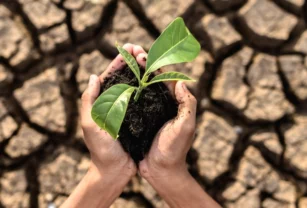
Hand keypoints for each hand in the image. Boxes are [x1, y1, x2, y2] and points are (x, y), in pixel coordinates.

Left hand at [80, 44, 144, 178]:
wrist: (115, 170)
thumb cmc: (101, 150)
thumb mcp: (91, 125)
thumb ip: (89, 101)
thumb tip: (94, 76)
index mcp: (101, 102)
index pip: (109, 76)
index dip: (119, 61)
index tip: (128, 48)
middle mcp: (115, 103)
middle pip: (124, 78)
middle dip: (132, 62)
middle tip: (141, 49)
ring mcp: (127, 110)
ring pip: (135, 86)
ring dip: (141, 72)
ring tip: (150, 59)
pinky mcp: (139, 118)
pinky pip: (144, 99)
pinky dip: (149, 88)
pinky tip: (156, 80)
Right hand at [135, 55, 196, 178]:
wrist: (161, 171)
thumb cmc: (174, 150)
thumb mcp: (185, 127)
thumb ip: (188, 104)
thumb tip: (182, 81)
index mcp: (174, 103)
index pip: (164, 78)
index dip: (153, 64)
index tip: (141, 53)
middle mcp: (163, 104)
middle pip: (152, 79)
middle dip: (142, 64)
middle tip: (130, 50)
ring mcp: (150, 111)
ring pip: (142, 87)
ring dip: (134, 73)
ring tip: (123, 61)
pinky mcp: (140, 120)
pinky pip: (133, 101)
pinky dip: (127, 90)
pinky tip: (118, 83)